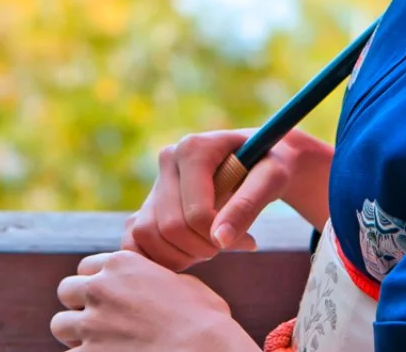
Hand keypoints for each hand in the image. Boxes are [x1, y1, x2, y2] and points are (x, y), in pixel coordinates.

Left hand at [52, 251, 254, 350]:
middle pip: (67, 291)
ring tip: (97, 344)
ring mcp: (91, 323)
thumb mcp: (184, 284)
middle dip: (79, 305)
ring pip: (60, 324)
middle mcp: (100, 288)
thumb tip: (155, 284)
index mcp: (122, 265)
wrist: (203, 351)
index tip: (108, 299)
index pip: (86, 267)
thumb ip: (157, 279)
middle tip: (98, 322)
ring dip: (75, 334)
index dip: (97, 283)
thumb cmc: (204, 321)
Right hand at [122, 128, 332, 271]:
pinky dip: (157, 257)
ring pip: (146, 235)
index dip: (219, 237)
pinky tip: (188, 255)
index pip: (195, 213)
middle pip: (169, 228)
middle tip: (230, 244)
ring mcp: (154, 182)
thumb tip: (220, 241)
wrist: (260, 162)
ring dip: (181, 256)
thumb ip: (247, 205)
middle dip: (202, 249)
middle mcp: (167, 160)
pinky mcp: (148, 203)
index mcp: (193, 148)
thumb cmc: (270, 166)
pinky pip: (134, 240)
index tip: (248, 240)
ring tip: (212, 247)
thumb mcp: (272, 179)